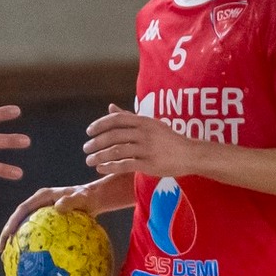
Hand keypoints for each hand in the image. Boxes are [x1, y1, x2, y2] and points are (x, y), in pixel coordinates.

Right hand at [0, 184, 103, 253]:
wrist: (92, 198)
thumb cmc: (87, 198)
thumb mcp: (82, 198)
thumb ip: (71, 201)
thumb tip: (58, 207)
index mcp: (42, 196)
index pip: (23, 209)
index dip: (13, 221)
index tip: (7, 234)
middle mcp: (38, 204)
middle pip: (18, 219)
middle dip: (7, 234)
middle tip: (1, 250)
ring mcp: (40, 213)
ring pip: (23, 227)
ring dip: (14, 241)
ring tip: (7, 257)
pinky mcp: (45, 222)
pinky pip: (35, 234)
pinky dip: (29, 245)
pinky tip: (27, 260)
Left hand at [84, 105, 205, 178]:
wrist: (189, 154)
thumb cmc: (168, 139)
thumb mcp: (149, 123)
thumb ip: (128, 117)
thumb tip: (110, 107)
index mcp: (143, 121)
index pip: (116, 120)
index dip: (100, 125)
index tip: (89, 132)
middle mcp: (144, 133)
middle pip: (114, 135)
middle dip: (96, 142)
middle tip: (86, 148)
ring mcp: (147, 149)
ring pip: (117, 151)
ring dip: (100, 156)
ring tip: (89, 161)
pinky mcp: (149, 164)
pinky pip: (125, 165)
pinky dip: (110, 167)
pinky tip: (101, 169)